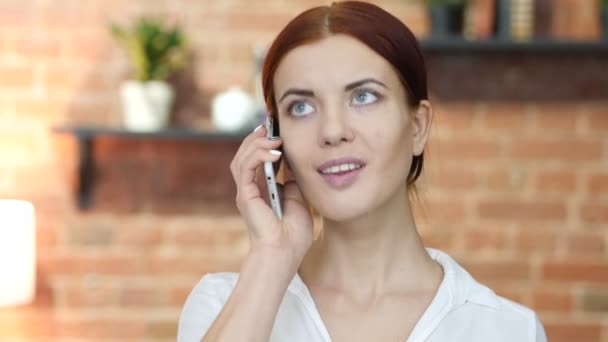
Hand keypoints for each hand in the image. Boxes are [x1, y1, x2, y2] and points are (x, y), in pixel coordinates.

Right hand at [230, 124, 313, 268]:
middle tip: (271, 126)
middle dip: (258, 138)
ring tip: (273, 136)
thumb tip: (295, 163)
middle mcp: (251, 189)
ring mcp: (246, 192)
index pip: (258, 159)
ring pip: (243, 157)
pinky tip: (274, 152)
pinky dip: (258, 156)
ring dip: (257, 144)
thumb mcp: (299, 200)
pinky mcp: (245, 195)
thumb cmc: (293, 235)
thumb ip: (293, 181)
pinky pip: (246, 168)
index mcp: (262, 190)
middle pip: (246, 154)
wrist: (285, 254)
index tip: (277, 131)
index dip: (265, 143)